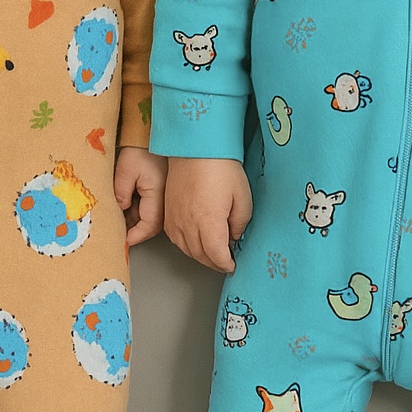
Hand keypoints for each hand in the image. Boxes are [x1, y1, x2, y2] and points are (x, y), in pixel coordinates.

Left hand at [114, 146, 166, 245]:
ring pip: (150, 217)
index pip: (148, 226)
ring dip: (134, 220)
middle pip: (150, 225)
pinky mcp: (161, 192)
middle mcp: (164, 199)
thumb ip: (121, 193)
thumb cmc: (141, 148)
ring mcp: (164, 196)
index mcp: (157, 196)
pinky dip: (138, 210)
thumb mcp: (125, 171)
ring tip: (116, 217)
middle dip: (132, 231)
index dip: (133, 237)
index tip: (120, 242)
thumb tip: (120, 210)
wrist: (151, 134)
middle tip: (115, 232)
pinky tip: (125, 205)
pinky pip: (150, 207)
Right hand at [163, 156, 251, 272]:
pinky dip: (186, 245)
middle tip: (225, 262)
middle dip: (214, 263)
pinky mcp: (169, 210)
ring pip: (186, 249)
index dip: (226, 264)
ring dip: (200, 255)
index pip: (217, 256)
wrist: (195, 146)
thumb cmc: (221, 166)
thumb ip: (240, 223)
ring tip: (212, 253)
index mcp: (209, 221)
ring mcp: (175, 217)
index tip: (233, 265)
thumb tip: (234, 236)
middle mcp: (189, 223)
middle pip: (201, 255)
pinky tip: (194, 241)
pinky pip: (175, 237)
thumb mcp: (242, 196)